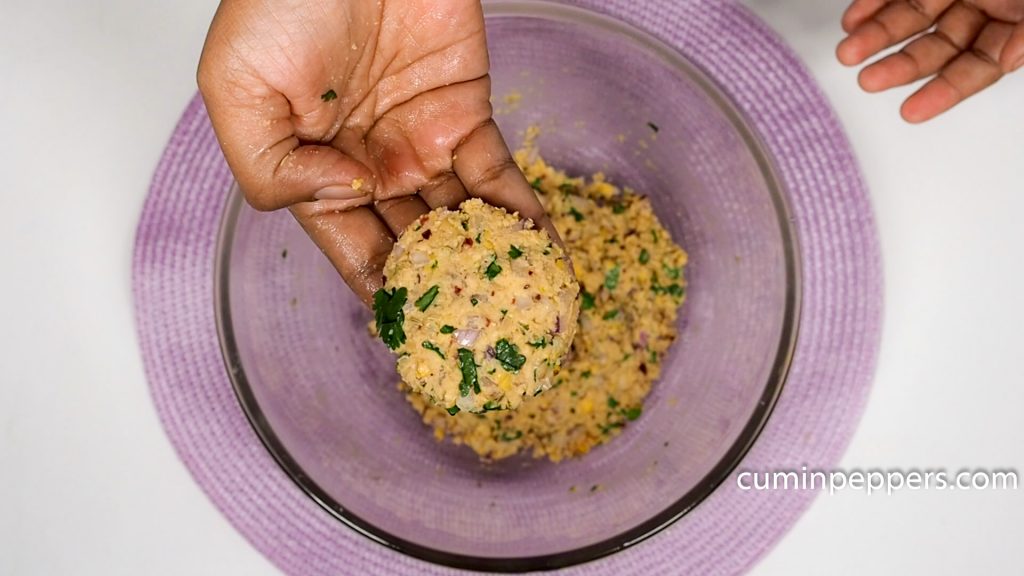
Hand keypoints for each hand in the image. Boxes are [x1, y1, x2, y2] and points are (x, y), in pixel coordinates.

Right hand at [198, 0, 557, 302]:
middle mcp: (371, 165)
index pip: (352, 250)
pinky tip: (539, 257)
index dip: (382, 293)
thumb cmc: (282, 0)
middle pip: (413, 245)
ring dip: (490, 265)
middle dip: (445, 291)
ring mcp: (423, 142)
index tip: (416, 339)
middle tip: (482, 337)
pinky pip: (497, 177)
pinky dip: (520, 215)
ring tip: (520, 311)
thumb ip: (272, 168)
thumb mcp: (238, 90)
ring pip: (461, 220)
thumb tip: (347, 199)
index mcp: (314, 171)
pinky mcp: (468, 113)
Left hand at [837, 0, 1023, 121]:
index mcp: (1016, 22)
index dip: (945, 91)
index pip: (977, 67)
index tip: (910, 111)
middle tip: (868, 79)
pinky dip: (875, 2)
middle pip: (937, 46)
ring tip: (849, 51)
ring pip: (912, 17)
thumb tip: (1008, 59)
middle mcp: (987, 6)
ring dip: (878, 35)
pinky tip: (853, 18)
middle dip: (901, 65)